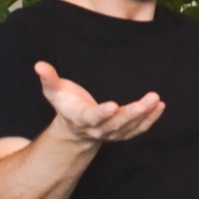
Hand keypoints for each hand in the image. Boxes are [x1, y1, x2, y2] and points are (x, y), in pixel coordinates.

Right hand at [35, 61, 163, 144]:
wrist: (76, 128)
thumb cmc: (66, 104)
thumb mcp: (55, 91)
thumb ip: (49, 79)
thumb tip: (39, 65)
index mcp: (81, 119)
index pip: (92, 118)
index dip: (102, 113)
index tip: (113, 106)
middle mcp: (97, 129)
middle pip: (115, 124)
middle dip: (131, 113)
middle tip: (146, 102)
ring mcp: (112, 133)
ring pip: (129, 127)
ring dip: (145, 115)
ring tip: (156, 100)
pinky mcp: (123, 133)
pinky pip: (139, 128)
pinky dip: (151, 119)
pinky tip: (160, 106)